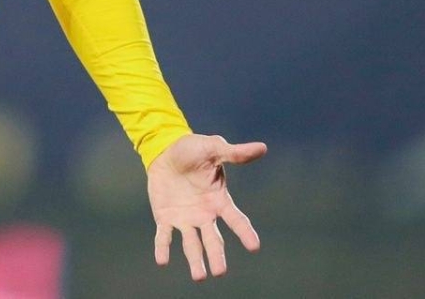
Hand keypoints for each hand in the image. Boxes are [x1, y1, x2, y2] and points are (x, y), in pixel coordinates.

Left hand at [147, 133, 265, 280]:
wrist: (165, 150)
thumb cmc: (193, 149)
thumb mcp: (214, 148)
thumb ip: (235, 153)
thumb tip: (262, 147)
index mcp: (218, 200)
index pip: (235, 219)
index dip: (244, 232)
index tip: (254, 246)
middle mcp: (204, 214)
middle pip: (213, 239)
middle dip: (216, 255)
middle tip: (220, 271)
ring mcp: (185, 218)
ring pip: (191, 244)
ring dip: (195, 260)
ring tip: (199, 277)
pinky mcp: (165, 218)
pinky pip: (164, 236)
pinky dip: (163, 248)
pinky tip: (162, 261)